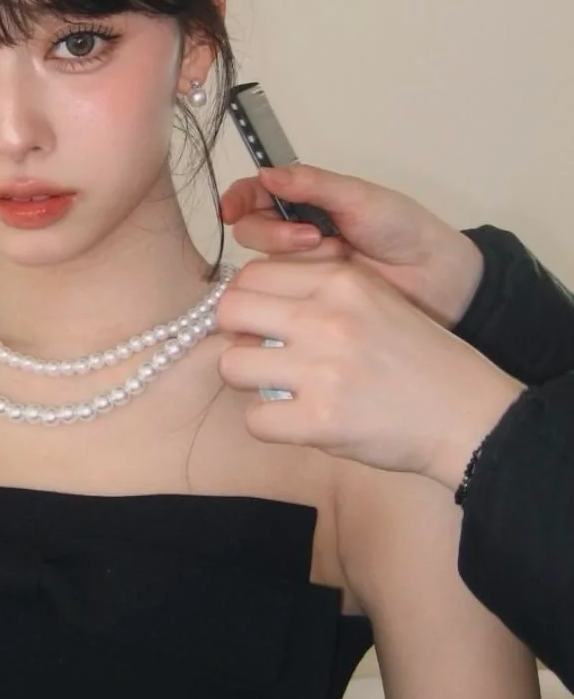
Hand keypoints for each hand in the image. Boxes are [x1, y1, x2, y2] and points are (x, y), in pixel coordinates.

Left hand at [217, 258, 524, 487]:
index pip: (252, 274)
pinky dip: (270, 424)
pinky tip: (298, 421)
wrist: (468, 414)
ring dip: (251, 380)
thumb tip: (250, 298)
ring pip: (232, 365)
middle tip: (264, 354)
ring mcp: (321, 369)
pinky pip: (255, 419)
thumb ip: (319, 291)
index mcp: (341, 280)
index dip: (250, 301)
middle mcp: (326, 317)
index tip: (265, 322)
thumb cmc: (418, 360)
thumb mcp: (375, 300)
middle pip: (230, 311)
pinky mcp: (320, 420)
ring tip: (282, 389)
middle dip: (238, 335)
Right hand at [220, 165, 483, 326]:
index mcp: (305, 199)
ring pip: (263, 263)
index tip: (233, 210)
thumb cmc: (403, 230)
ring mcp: (300, 266)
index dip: (238, 200)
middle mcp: (295, 230)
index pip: (255, 194)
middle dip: (273, 233)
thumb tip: (267, 173)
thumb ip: (312, 184)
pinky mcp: (306, 297)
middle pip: (251, 230)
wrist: (433, 276)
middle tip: (311, 237)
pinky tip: (328, 280)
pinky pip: (282, 291)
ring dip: (292, 259)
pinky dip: (299, 284)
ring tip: (334, 257)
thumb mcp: (358, 198)